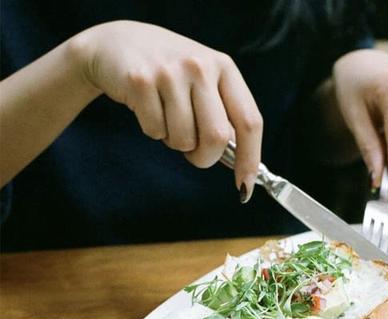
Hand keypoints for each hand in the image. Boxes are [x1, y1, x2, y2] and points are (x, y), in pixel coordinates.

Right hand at [71, 20, 261, 200]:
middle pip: (217, 137)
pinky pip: (155, 131)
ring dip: (176, 143)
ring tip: (168, 119)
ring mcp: (169, 72)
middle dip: (205, 157)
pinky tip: (148, 108)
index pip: (249, 121)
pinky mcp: (139, 80)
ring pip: (184, 139)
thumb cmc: (170, 73)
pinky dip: (154, 131)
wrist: (117, 44)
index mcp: (224, 68)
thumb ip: (223, 115)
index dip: (249, 158)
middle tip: (194, 154)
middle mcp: (200, 66)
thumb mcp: (204, 83)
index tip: (245, 186)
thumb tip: (238, 159)